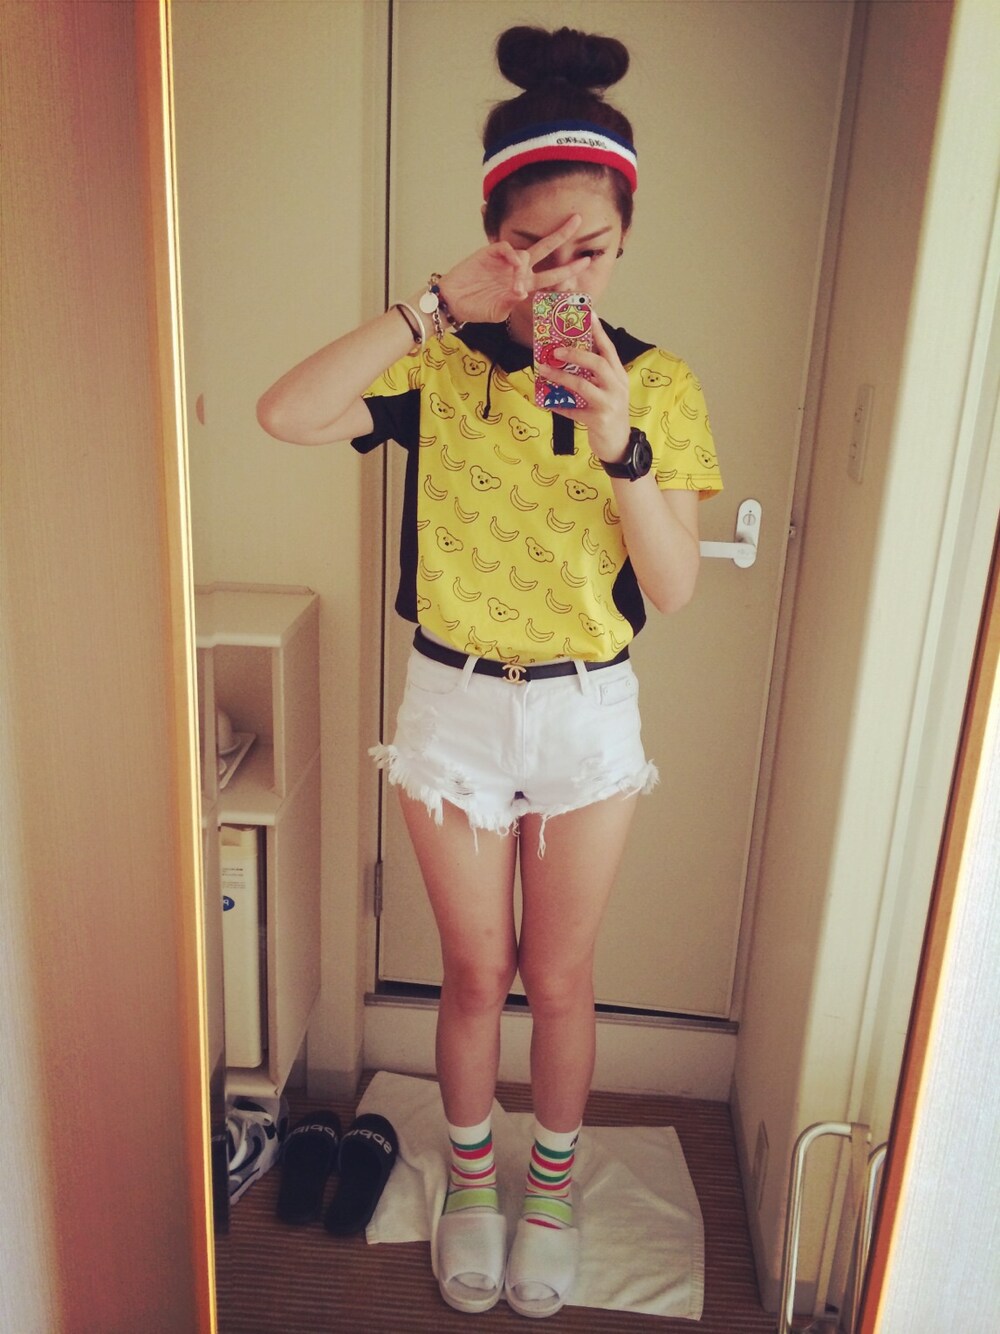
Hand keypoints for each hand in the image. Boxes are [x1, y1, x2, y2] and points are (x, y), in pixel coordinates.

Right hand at [437, 215, 592, 324]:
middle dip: (561, 235)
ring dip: (524, 267)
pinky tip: (511, 264)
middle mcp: (518, 270)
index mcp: (524, 285)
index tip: (587, 262)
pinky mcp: (490, 253)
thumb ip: (512, 303)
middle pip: (545, 249)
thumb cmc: (476, 309)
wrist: (453, 302)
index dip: (568, 271)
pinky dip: (511, 255)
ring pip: (526, 253)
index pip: (551, 276)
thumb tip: (522, 290)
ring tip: (514, 283)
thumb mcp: (499, 313)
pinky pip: (506, 248)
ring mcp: (505, 261)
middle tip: (578, 221)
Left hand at [543, 319, 631, 461]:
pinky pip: (573, 410)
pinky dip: (559, 405)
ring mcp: (609, 404)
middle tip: (556, 350)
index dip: (598, 332)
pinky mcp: (598, 420)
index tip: (588, 315)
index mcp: (619, 376)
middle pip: (598, 363)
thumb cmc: (610, 414)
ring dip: (561, 376)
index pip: (609, 349)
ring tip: (544, 370)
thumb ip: (594, 377)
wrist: (619, 445)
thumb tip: (567, 359)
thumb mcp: (608, 392)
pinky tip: (547, 402)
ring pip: (583, 385)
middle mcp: (617, 387)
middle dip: (576, 354)